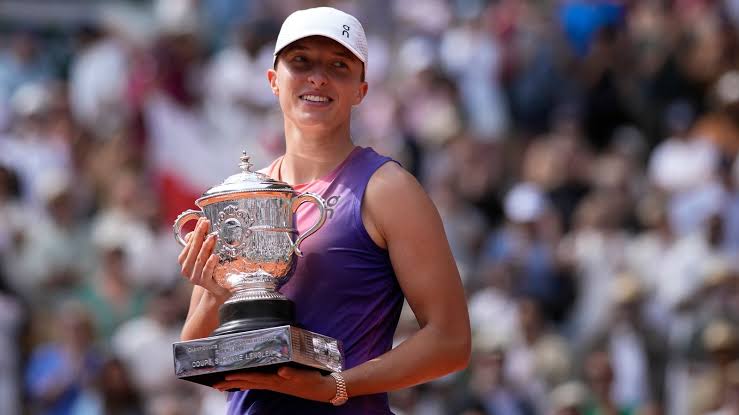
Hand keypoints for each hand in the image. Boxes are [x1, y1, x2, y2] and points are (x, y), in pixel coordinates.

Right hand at [178, 218, 228, 299]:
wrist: (218, 289)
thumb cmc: (212, 269)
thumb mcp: (206, 254)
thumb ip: (200, 243)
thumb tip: (196, 230)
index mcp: (184, 260)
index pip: (190, 242)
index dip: (196, 231)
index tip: (203, 220)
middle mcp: (186, 268)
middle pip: (193, 249)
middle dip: (200, 235)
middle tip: (207, 223)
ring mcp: (193, 277)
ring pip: (199, 259)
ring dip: (206, 247)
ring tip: (213, 236)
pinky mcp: (203, 283)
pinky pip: (206, 272)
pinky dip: (210, 263)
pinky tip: (215, 256)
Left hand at [213, 366, 335, 402]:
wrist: (322, 389)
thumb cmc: (312, 380)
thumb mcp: (304, 376)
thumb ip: (292, 373)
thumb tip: (281, 371)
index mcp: (276, 380)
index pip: (254, 378)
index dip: (239, 377)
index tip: (225, 376)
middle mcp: (272, 382)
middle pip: (248, 382)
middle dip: (231, 383)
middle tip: (215, 384)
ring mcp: (274, 383)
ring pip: (251, 383)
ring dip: (237, 383)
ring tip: (223, 384)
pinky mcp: (278, 382)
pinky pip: (259, 383)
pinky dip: (248, 383)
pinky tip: (243, 383)